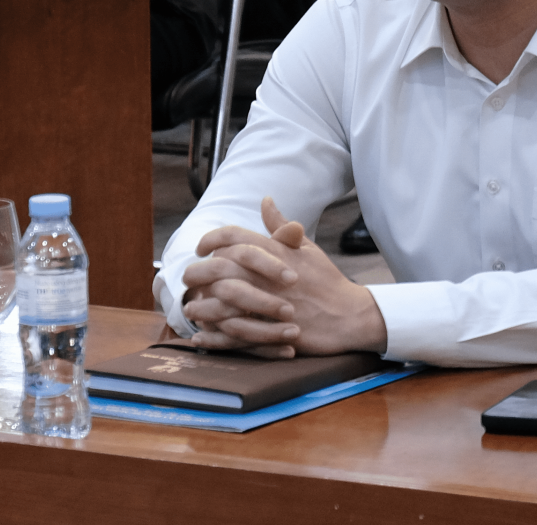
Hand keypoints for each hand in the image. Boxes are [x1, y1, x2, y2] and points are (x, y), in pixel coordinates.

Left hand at [182, 197, 387, 357]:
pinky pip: (234, 334)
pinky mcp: (271, 331)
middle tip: (188, 277)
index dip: (212, 238)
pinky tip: (202, 335)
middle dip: (197, 272)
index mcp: (277, 253)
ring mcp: (269, 304)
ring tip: (191, 307)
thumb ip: (282, 226)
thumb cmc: (327, 281)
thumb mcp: (307, 248)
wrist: (348, 316)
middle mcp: (269, 276)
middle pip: (220, 268)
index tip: (201, 248)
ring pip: (222, 302)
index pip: (235, 237)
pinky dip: (214, 335)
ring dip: (201, 305)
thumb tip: (265, 200)